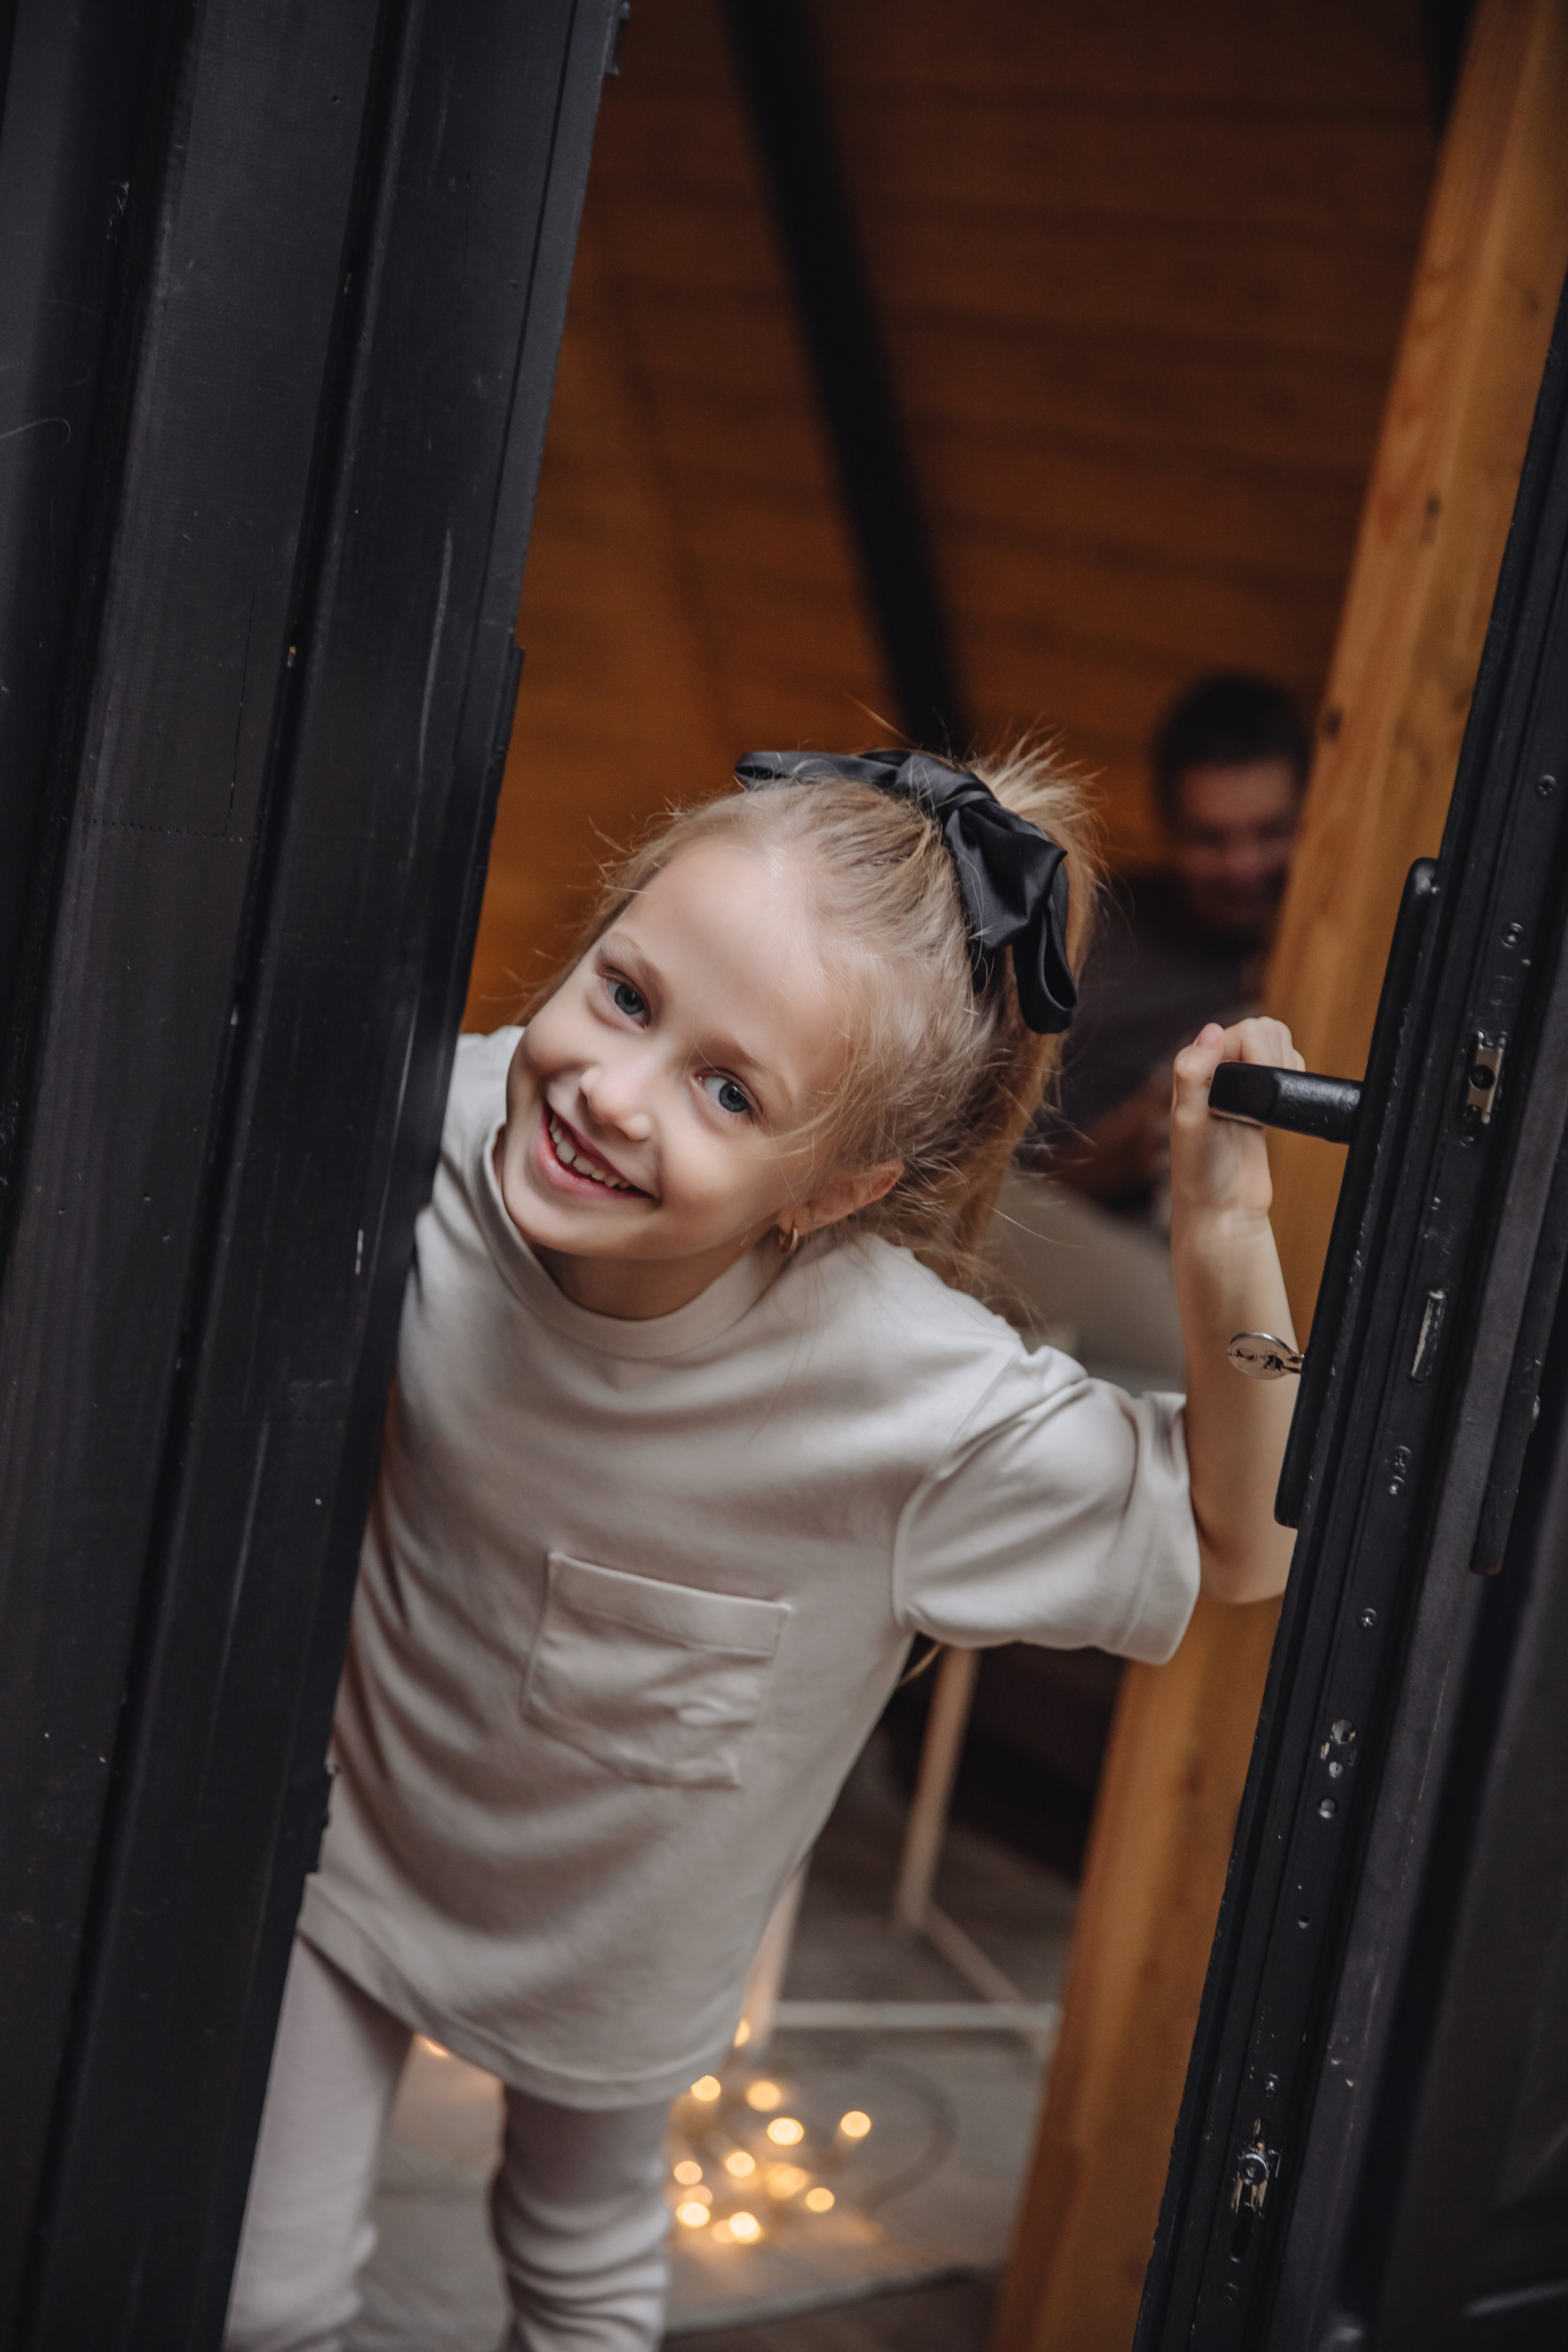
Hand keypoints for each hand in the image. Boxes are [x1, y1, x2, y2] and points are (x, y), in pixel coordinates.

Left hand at [1170, 1017, 1303, 1226]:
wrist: (1224, 1207)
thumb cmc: (1200, 1169)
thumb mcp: (1189, 1120)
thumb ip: (1193, 1073)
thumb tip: (1212, 1030)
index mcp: (1196, 1065)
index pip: (1243, 1030)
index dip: (1260, 1050)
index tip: (1259, 1081)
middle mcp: (1217, 1069)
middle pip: (1265, 1031)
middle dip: (1274, 1056)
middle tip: (1262, 1096)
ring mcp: (1242, 1084)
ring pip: (1278, 1046)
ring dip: (1284, 1067)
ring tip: (1265, 1106)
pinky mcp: (1262, 1100)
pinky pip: (1286, 1070)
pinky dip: (1292, 1079)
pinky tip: (1276, 1106)